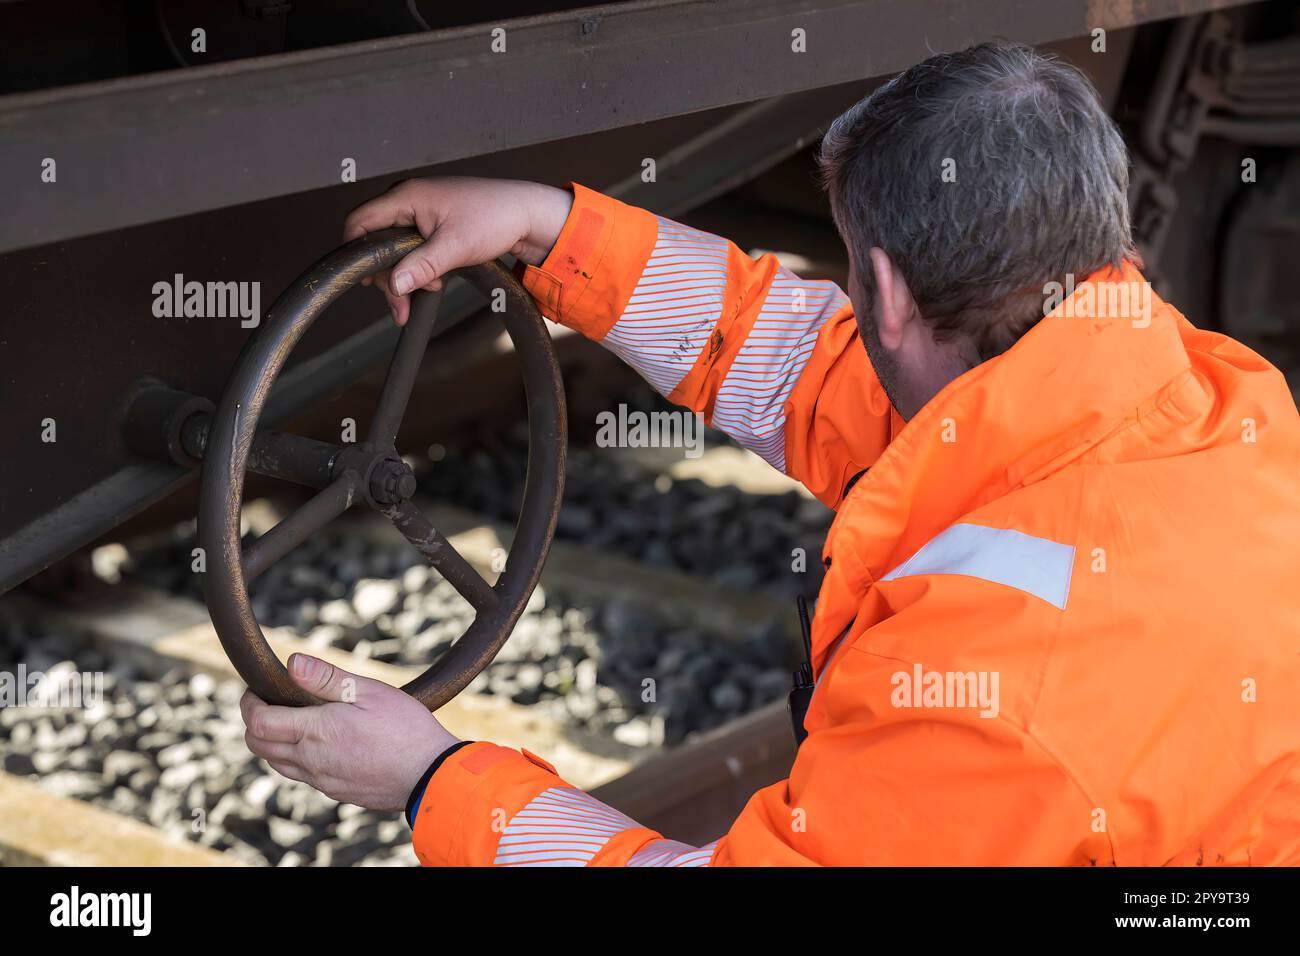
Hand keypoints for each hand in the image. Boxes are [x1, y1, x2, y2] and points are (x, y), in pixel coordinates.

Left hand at [240, 653, 459, 812]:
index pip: (259, 722)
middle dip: (254, 722)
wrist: (429, 774)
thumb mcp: (369, 692)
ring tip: (290, 720)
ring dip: (272, 742)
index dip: (248, 704)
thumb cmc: (405, 729)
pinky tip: (318, 743)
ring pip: (277, 764)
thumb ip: (327, 678)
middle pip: (258, 746)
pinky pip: (301, 776)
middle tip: (267, 702)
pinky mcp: (335, 792)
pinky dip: (295, 757)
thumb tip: (293, 662)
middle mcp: (311, 760)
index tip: (254, 690)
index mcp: (316, 731)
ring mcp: (322, 780)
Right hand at [343, 176, 573, 325]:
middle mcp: (409, 200)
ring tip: (430, 290)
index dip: (355, 251)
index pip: (361, 221)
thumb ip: (421, 266)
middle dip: (388, 276)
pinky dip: (419, 269)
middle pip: (377, 241)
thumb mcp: (455, 247)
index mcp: (407, 196)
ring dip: (407, 276)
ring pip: (395, 249)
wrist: (526, 214)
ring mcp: (421, 211)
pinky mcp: (433, 224)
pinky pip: (413, 248)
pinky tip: (434, 282)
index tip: (363, 281)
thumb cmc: (495, 217)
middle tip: (400, 306)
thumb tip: (394, 285)